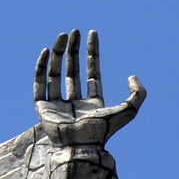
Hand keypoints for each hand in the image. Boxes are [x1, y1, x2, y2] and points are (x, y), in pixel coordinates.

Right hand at [34, 29, 145, 147]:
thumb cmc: (103, 131)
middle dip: (74, 51)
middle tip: (74, 32)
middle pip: (73, 71)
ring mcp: (58, 105)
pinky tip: (47, 51)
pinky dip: (42, 67)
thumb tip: (132, 75)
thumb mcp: (129, 110)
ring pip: (56, 74)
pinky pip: (40, 84)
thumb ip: (138, 94)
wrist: (80, 146)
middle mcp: (75, 103)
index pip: (92, 73)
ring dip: (59, 54)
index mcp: (94, 103)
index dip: (92, 53)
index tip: (92, 34)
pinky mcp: (42, 108)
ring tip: (63, 36)